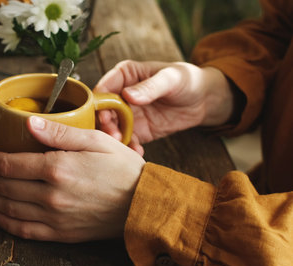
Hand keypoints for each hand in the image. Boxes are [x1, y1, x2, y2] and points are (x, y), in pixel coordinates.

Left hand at [0, 116, 144, 242]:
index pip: (8, 164)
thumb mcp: (96, 141)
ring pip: (8, 208)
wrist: (144, 205)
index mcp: (57, 168)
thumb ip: (60, 133)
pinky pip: (24, 231)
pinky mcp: (61, 233)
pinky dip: (5, 223)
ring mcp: (54, 217)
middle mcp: (51, 195)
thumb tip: (29, 123)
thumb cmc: (123, 170)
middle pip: (3, 186)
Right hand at [94, 60, 234, 144]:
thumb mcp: (171, 79)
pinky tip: (137, 151)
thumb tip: (128, 95)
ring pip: (111, 128)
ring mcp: (127, 114)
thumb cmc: (186, 80)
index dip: (100, 102)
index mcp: (125, 75)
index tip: (104, 115)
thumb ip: (150, 87)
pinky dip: (129, 147)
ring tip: (122, 144)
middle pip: (103, 110)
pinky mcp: (136, 131)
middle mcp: (121, 95)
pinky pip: (127, 140)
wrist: (203, 100)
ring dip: (113, 138)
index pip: (104, 87)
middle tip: (113, 134)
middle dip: (105, 123)